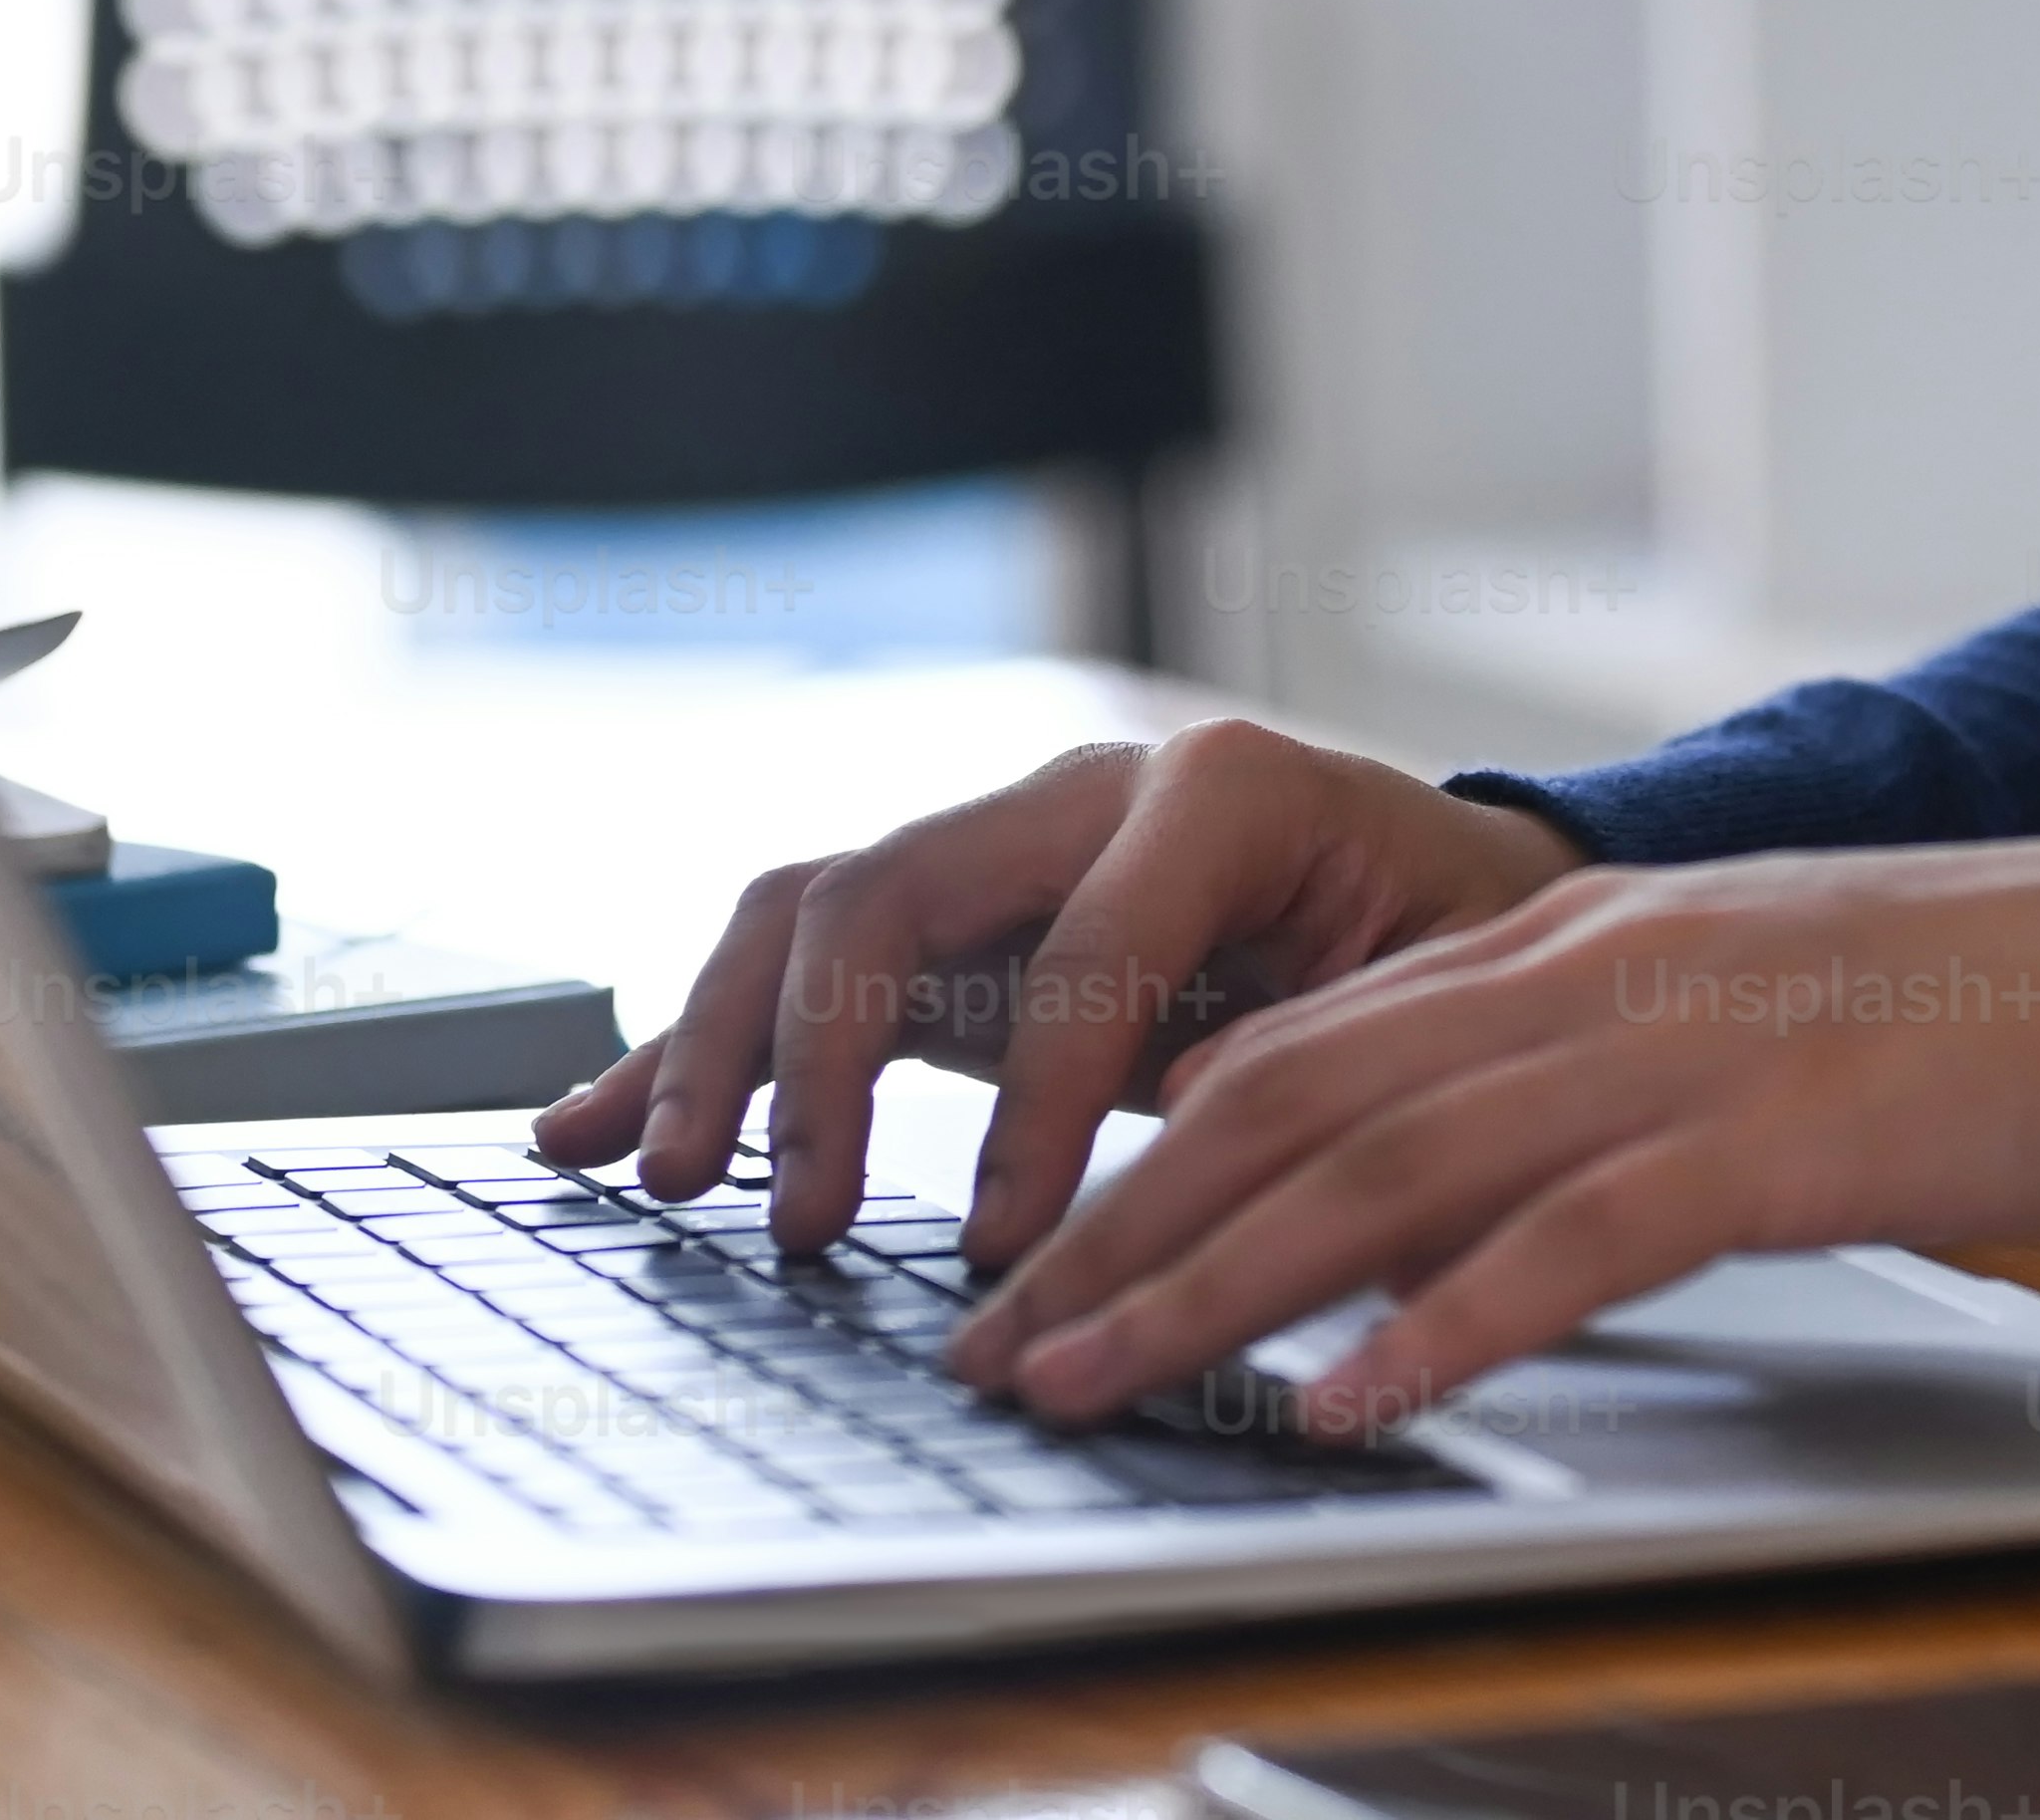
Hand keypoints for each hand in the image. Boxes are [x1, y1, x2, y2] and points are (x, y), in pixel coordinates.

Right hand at [530, 718, 1586, 1269]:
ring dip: (724, 1046)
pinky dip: (683, 1048)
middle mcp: (1080, 791)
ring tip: (672, 1183)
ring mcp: (995, 847)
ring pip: (807, 910)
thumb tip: (1214, 1144)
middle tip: (796, 1218)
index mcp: (1219, 794)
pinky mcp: (943, 924)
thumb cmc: (1455, 953)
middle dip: (821, 1058)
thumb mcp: (1433, 998)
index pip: (1085, 947)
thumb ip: (1330, 1053)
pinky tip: (584, 1130)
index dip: (1038, 1103)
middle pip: (889, 886)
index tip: (1007, 1248)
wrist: (1451, 891)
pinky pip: (788, 966)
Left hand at [942, 831, 2039, 1438]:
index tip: (1029, 1262)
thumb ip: (1604, 1089)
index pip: (1301, 1040)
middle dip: (1119, 1231)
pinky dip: (1434, 1324)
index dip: (1140, 1153)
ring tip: (1090, 1383)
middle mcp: (1600, 971)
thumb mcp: (1755, 1031)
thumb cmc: (2006, 1018)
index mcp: (1585, 942)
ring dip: (1211, 1286)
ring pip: (1385, 1162)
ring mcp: (1685, 1043)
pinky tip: (1338, 1401)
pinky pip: (1567, 1238)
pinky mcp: (1782, 1132)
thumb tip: (1458, 1209)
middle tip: (992, 1350)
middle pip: (1293, 1098)